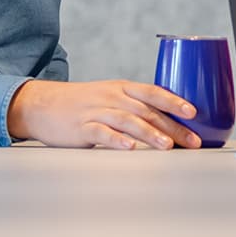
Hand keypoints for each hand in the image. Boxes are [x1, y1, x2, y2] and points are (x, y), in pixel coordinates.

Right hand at [7, 79, 201, 149]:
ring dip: (149, 133)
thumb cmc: (81, 104)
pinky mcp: (81, 128)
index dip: (174, 101)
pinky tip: (129, 148)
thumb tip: (169, 122)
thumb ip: (135, 106)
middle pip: (146, 111)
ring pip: (127, 120)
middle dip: (172, 126)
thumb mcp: (110, 96)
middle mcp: (111, 98)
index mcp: (122, 88)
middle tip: (192, 141)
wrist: (41, 104)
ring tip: (167, 146)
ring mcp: (95, 112)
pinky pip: (101, 132)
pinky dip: (116, 140)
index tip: (194, 113)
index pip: (153, 92)